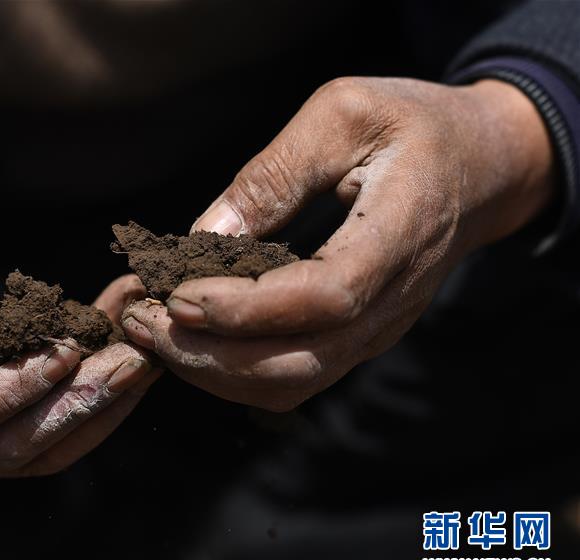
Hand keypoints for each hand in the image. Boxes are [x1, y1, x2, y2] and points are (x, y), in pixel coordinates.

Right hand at [0, 223, 159, 474]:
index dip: (6, 391)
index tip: (64, 351)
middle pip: (1, 448)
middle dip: (72, 405)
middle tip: (133, 360)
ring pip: (31, 451)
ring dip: (93, 409)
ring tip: (142, 359)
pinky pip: (37, 434)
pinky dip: (83, 402)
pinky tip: (121, 359)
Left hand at [122, 77, 553, 410]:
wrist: (482, 167)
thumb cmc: (412, 126)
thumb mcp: (344, 114)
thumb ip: (276, 173)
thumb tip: (201, 235)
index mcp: (401, 233)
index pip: (325, 297)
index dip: (247, 308)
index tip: (177, 296)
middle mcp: (393, 300)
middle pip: (299, 363)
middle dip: (209, 355)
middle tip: (141, 321)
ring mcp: (378, 328)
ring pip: (291, 382)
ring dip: (213, 370)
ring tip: (151, 332)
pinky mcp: (358, 336)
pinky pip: (294, 374)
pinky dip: (233, 368)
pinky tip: (190, 337)